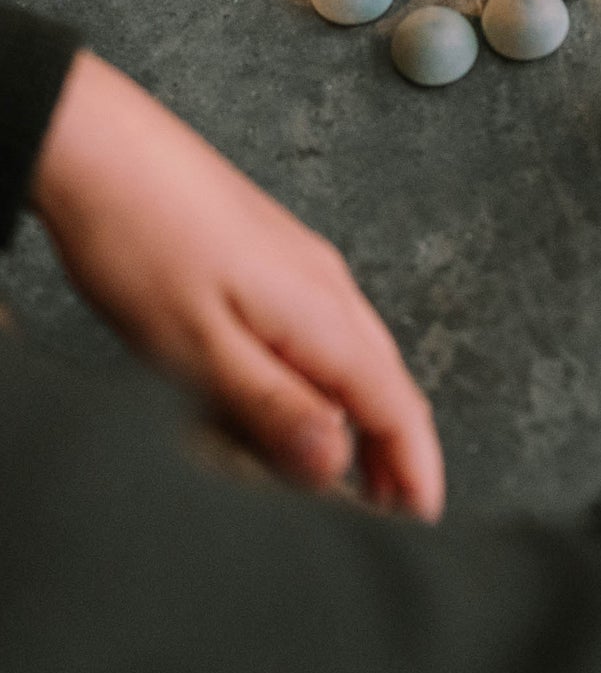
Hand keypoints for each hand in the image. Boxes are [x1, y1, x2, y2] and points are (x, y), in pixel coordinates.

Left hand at [30, 52, 443, 518]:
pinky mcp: (273, 261)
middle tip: (393, 516)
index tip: (421, 521)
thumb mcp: (197, 347)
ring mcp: (303, 269)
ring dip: (362, 421)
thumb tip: (335, 463)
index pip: (394, 405)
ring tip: (350, 477)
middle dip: (396, 452)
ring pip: (354, 359)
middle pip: (386, 382)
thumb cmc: (143, 238)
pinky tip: (297, 403)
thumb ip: (271, 407)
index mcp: (322, 313)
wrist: (107, 151)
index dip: (414, 468)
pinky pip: (321, 335)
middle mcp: (328, 287)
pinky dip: (328, 385)